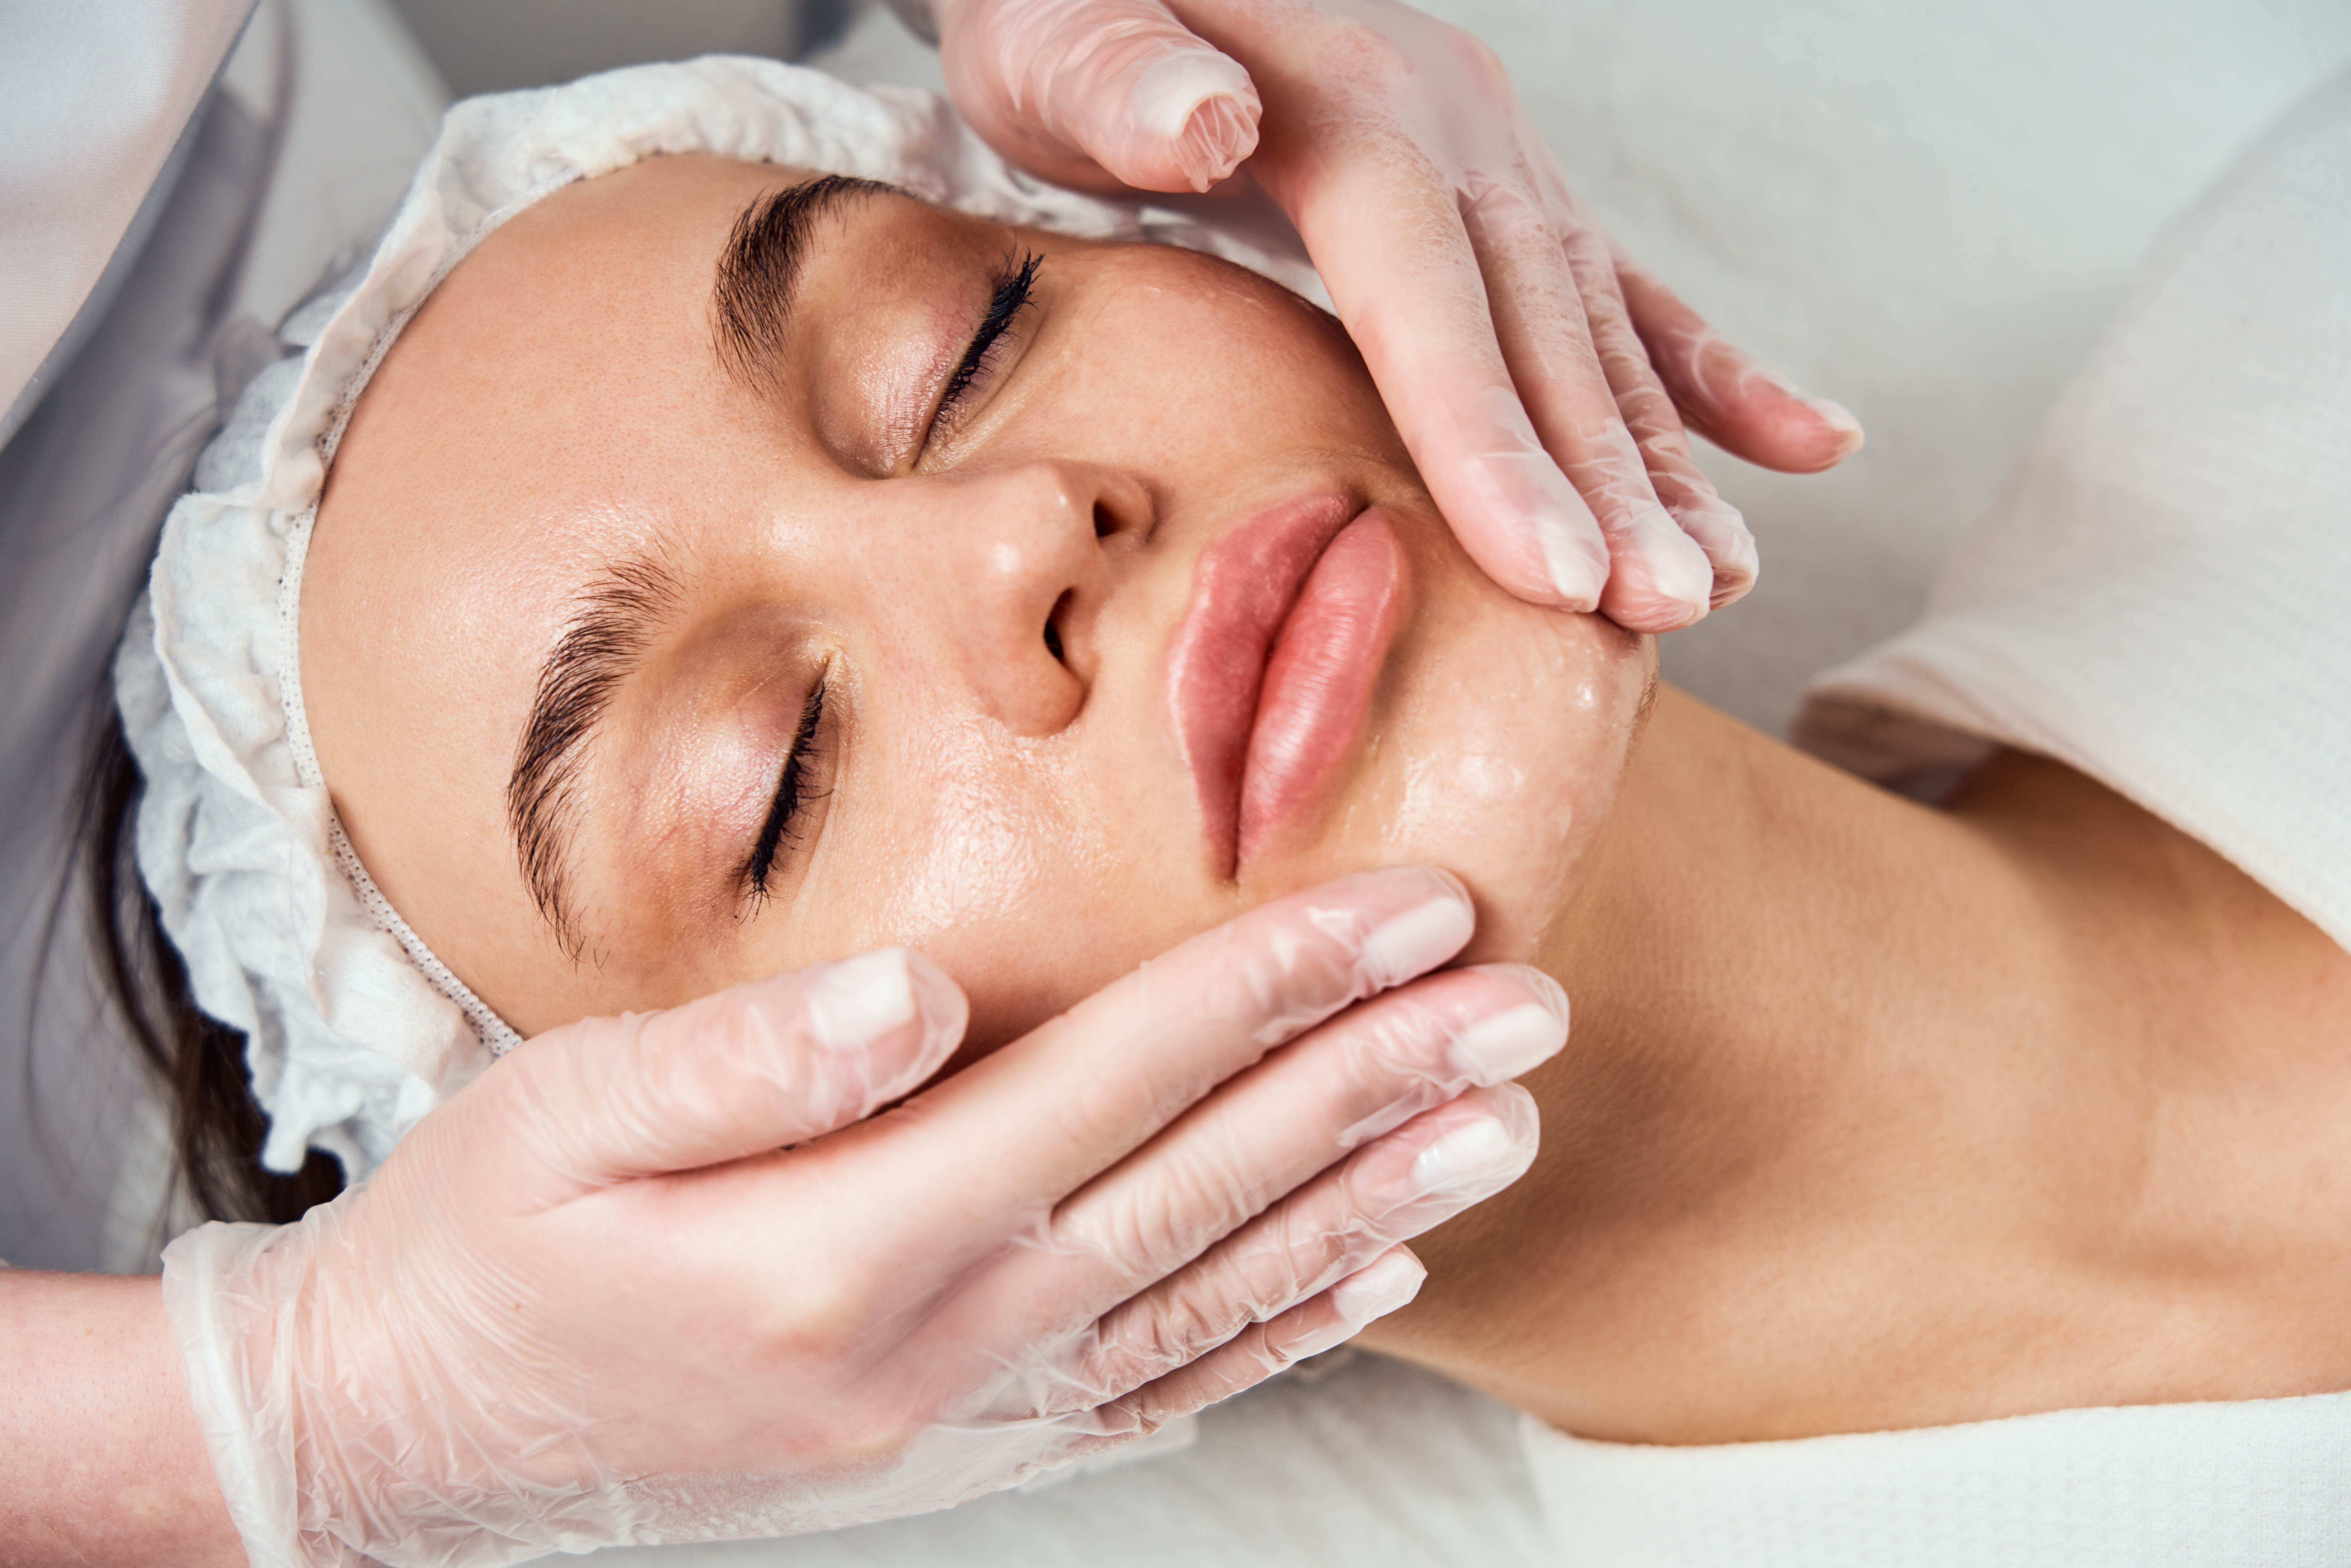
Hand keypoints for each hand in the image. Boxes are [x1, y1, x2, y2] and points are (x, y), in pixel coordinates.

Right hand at [162, 866, 1564, 1564]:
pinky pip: (1165, 1385)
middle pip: (1207, 1181)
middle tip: (1525, 999)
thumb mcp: (555, 1121)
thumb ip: (747, 1060)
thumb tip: (924, 992)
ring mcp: (963, 1415)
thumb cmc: (483, 1245)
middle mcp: (939, 1346)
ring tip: (1503, 1119)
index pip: (1119, 1079)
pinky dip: (1284, 1326)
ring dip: (1374, 1197)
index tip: (1412, 908)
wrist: (416, 1435)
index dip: (1277, 985)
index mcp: (850, 1244)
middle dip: (1379, 1078)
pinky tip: (1377, 1271)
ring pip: (1221, 1289)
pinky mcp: (961, 1448)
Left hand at [900, 0, 1864, 629]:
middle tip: (1664, 613)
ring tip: (1718, 583)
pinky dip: (1708, 375)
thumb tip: (1212, 119)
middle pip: (1541, 326)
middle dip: (1606, 480)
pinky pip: (1625, 292)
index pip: (1429, 295)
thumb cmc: (1059, 21)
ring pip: (1598, 326)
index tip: (1550, 571)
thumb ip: (1123, 81)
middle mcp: (1452, 126)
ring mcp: (1494, 157)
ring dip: (1663, 458)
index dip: (1491, 437)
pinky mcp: (1503, 192)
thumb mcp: (1055, 36)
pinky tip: (1802, 446)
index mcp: (1351, 107)